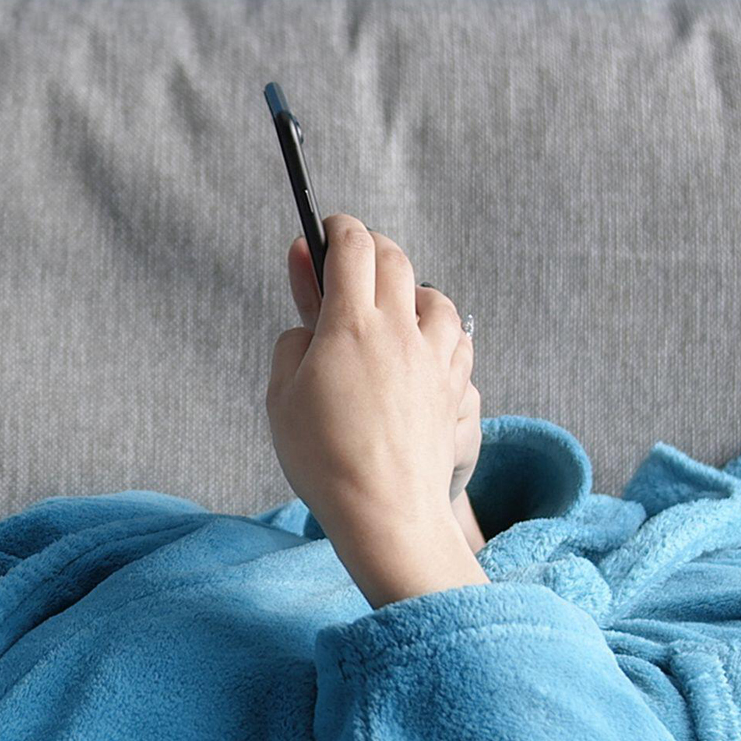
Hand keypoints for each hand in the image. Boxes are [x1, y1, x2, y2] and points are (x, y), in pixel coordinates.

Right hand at [267, 213, 476, 567]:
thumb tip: (309, 323)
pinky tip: (425, 344)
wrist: (386, 512)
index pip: (351, 248)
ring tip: (393, 303)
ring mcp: (434, 357)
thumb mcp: (282, 397)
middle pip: (395, 259)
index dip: (337, 228)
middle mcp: (399, 330)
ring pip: (435, 295)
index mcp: (350, 325)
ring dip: (412, 288)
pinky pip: (458, 337)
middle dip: (372, 247)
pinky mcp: (454, 387)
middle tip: (354, 255)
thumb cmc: (324, 460)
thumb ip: (292, 344)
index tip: (327, 228)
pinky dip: (441, 329)